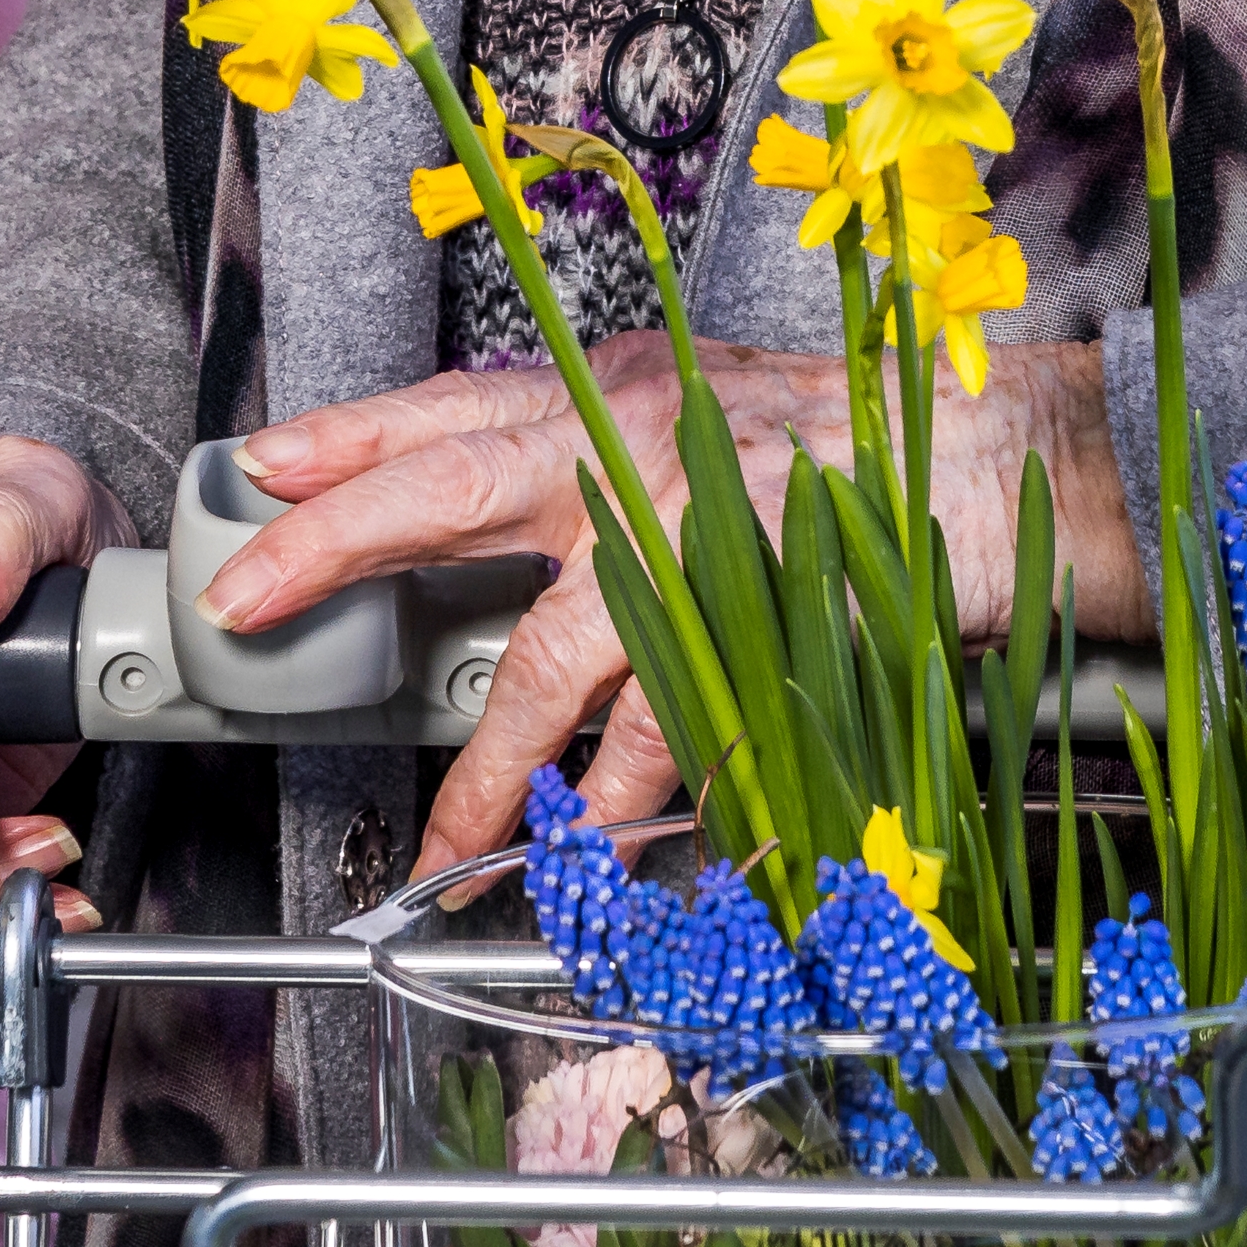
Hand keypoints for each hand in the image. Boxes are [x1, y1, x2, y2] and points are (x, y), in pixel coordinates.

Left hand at [228, 335, 1142, 874]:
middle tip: (252, 606)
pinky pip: (660, 737)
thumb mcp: (696, 413)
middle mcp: (633, 448)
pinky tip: (589, 853)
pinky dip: (621, 809)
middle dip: (337, 550)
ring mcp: (691, 537)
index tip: (258, 470)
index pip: (449, 409)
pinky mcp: (753, 623)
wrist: (994, 460)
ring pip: (550, 661)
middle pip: (452, 492)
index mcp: (611, 394)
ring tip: (448, 843)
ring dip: (491, 769)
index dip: (346, 441)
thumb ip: (594, 457)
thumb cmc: (840, 444)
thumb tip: (476, 509)